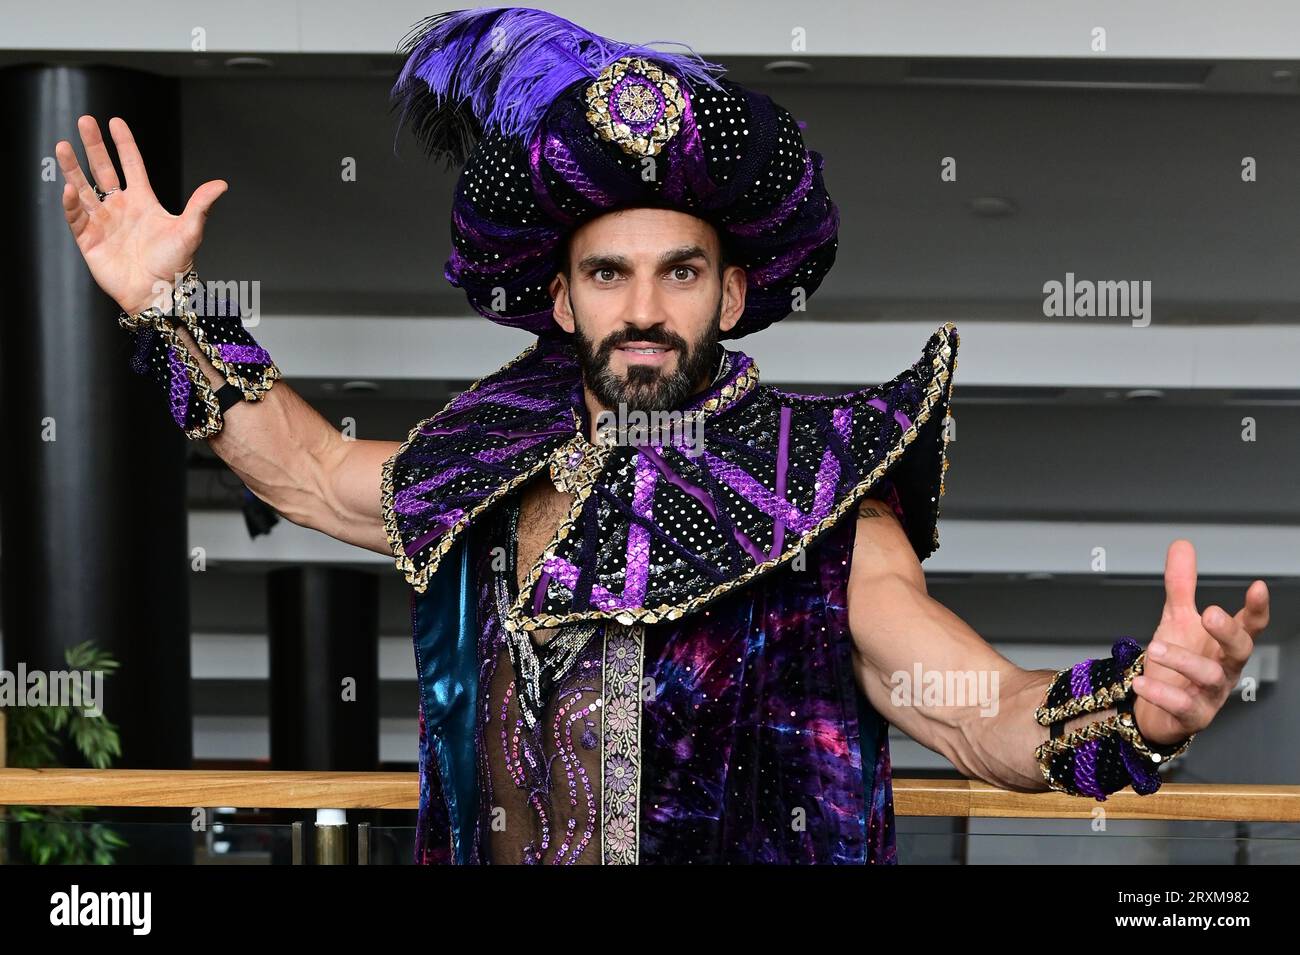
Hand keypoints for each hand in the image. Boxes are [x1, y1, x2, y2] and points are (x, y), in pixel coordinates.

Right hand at [55, 115, 227, 315]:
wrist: (158, 294)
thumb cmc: (174, 266)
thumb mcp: (189, 231)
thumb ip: (200, 205)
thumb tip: (221, 184)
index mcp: (143, 202)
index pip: (131, 165)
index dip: (124, 144)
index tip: (115, 121)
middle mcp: (120, 208)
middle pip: (103, 169)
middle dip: (94, 146)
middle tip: (85, 121)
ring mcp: (103, 222)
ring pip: (83, 188)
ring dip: (73, 168)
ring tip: (62, 146)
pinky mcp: (89, 239)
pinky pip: (76, 216)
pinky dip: (70, 203)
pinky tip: (68, 188)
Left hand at [1132, 539, 1267, 745]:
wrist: (1156, 708)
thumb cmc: (1176, 663)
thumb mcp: (1177, 619)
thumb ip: (1181, 586)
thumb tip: (1182, 545)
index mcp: (1224, 644)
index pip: (1249, 625)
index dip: (1257, 608)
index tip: (1257, 587)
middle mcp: (1224, 669)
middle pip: (1240, 650)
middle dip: (1227, 631)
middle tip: (1208, 613)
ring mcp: (1211, 694)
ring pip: (1209, 677)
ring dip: (1183, 660)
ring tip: (1154, 647)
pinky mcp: (1193, 716)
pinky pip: (1184, 706)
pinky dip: (1163, 694)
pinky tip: (1142, 682)